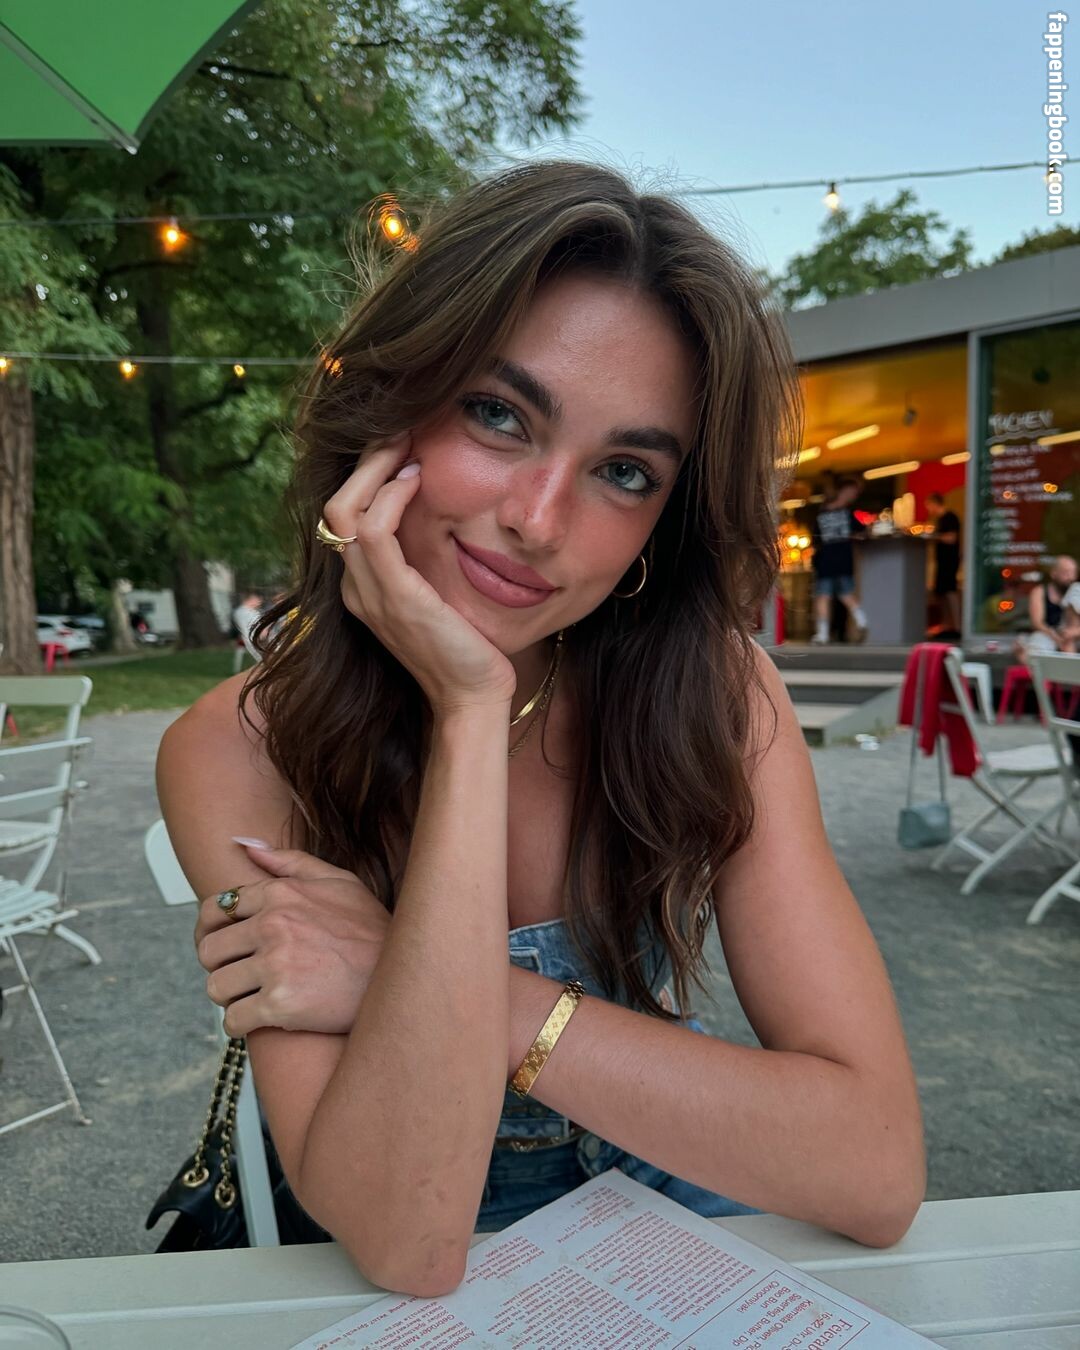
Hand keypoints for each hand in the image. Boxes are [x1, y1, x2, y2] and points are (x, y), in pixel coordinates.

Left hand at [195, 844, 390, 1035]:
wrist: (403, 975)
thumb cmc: (370, 928)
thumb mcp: (337, 881)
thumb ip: (287, 860)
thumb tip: (242, 843)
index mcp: (280, 893)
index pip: (215, 909)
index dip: (216, 930)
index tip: (230, 946)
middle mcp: (273, 925)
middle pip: (209, 950)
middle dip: (222, 965)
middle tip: (243, 975)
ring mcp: (275, 965)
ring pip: (216, 987)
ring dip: (231, 997)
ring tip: (253, 997)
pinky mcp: (280, 1005)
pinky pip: (234, 1020)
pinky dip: (242, 1025)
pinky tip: (262, 1019)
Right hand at [323, 434, 517, 714]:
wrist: (473, 699)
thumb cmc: (466, 650)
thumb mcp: (440, 596)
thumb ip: (426, 563)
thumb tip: (441, 518)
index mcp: (363, 587)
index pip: (345, 517)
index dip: (367, 476)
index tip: (401, 447)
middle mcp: (355, 588)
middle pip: (335, 506)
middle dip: (364, 461)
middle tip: (399, 429)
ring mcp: (368, 593)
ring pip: (344, 511)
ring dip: (375, 469)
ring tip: (407, 445)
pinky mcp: (393, 597)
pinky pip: (374, 531)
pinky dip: (391, 498)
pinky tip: (416, 481)